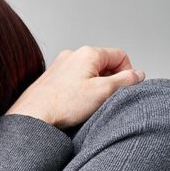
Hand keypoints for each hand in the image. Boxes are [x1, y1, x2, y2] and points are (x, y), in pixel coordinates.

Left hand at [6, 46, 145, 128]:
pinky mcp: (51, 79)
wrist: (32, 117)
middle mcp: (72, 55)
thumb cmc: (63, 105)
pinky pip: (74, 82)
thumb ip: (125, 80)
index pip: (120, 56)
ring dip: (94, 88)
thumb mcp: (103, 92)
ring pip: (88, 74)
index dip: (127, 73)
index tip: (124, 90)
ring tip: (88, 105)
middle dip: (110, 81)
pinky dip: (79, 92)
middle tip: (106, 100)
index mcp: (88, 53)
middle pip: (104, 64)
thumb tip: (138, 75)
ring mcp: (60, 66)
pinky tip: (74, 106)